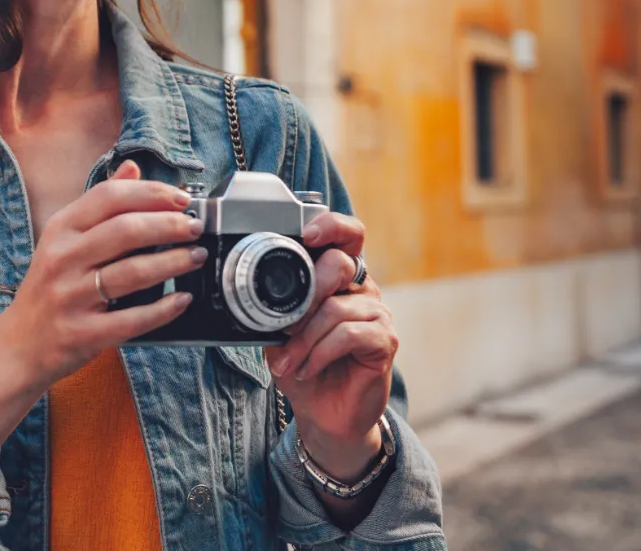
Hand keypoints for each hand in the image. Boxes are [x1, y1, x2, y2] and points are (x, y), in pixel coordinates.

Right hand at [0, 159, 203, 388]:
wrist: (19, 344)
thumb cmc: (49, 286)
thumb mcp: (64, 239)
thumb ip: (99, 203)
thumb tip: (132, 168)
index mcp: (61, 229)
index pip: (109, 197)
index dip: (151, 193)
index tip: (181, 198)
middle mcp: (62, 259)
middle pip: (124, 231)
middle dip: (169, 225)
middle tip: (195, 227)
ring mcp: (70, 297)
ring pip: (131, 273)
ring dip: (172, 263)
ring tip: (196, 256)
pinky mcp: (82, 333)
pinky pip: (130, 319)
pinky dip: (161, 309)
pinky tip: (181, 299)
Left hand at [264, 211, 396, 479]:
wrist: (325, 415)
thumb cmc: (305, 368)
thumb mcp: (279, 335)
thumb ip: (275, 311)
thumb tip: (255, 300)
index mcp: (340, 278)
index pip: (348, 234)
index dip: (331, 225)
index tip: (307, 235)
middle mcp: (363, 288)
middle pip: (339, 264)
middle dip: (303, 297)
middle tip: (284, 329)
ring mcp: (377, 312)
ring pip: (335, 308)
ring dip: (303, 340)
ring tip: (288, 364)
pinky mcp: (385, 340)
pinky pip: (350, 334)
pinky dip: (321, 352)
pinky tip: (309, 368)